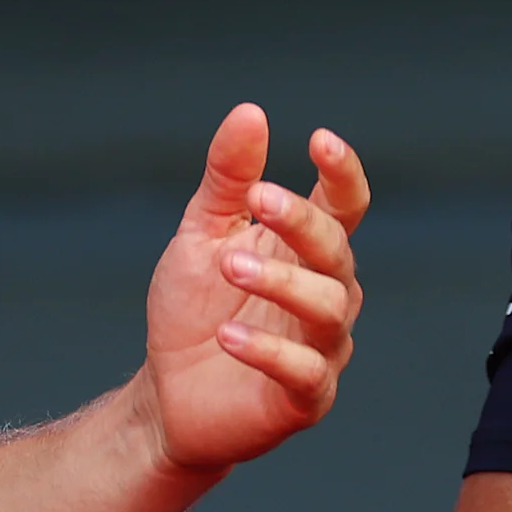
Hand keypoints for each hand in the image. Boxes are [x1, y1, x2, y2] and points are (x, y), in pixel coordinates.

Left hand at [137, 104, 369, 474]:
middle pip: (337, 250)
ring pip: (328, 307)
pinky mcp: (306, 399)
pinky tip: (227, 335)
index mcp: (306, 251)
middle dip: (301, 222)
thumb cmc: (193, 310)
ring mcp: (321, 347)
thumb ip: (229, 179)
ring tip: (229, 265)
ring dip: (280, 282)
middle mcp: (325, 294)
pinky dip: (267, 351)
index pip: (344, 206)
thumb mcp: (202, 234)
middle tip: (258, 198)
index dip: (342, 173)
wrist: (167, 395)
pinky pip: (306, 371)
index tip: (319, 139)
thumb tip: (250, 112)